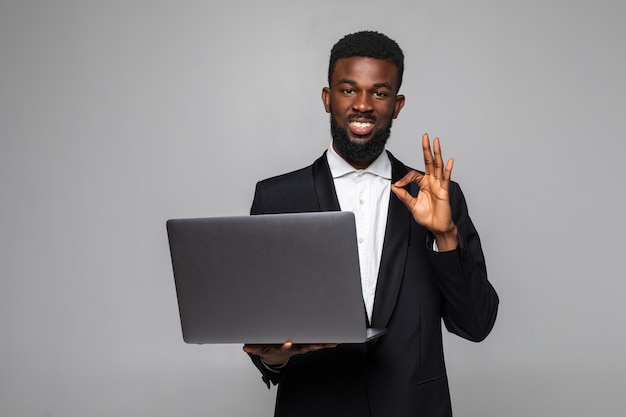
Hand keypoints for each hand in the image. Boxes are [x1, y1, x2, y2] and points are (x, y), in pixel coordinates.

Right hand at [243, 342, 336, 366]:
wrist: (277, 355)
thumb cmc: (269, 349)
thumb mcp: (260, 349)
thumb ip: (254, 348)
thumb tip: (246, 348)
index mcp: (282, 348)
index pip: (284, 347)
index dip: (286, 346)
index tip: (288, 344)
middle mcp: (294, 348)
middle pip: (303, 347)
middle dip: (311, 345)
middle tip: (319, 344)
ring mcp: (301, 346)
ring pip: (313, 345)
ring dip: (322, 344)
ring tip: (332, 342)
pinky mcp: (306, 344)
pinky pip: (316, 342)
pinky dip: (325, 342)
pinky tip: (334, 340)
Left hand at [391, 133, 457, 250]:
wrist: (436, 227)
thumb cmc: (427, 216)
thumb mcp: (411, 205)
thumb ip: (403, 195)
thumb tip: (393, 186)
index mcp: (423, 184)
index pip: (414, 174)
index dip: (405, 178)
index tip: (398, 186)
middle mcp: (432, 181)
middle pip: (429, 162)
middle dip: (426, 149)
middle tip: (425, 136)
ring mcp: (439, 185)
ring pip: (438, 166)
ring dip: (437, 153)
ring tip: (436, 142)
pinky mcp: (444, 191)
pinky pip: (446, 178)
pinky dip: (448, 169)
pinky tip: (449, 161)